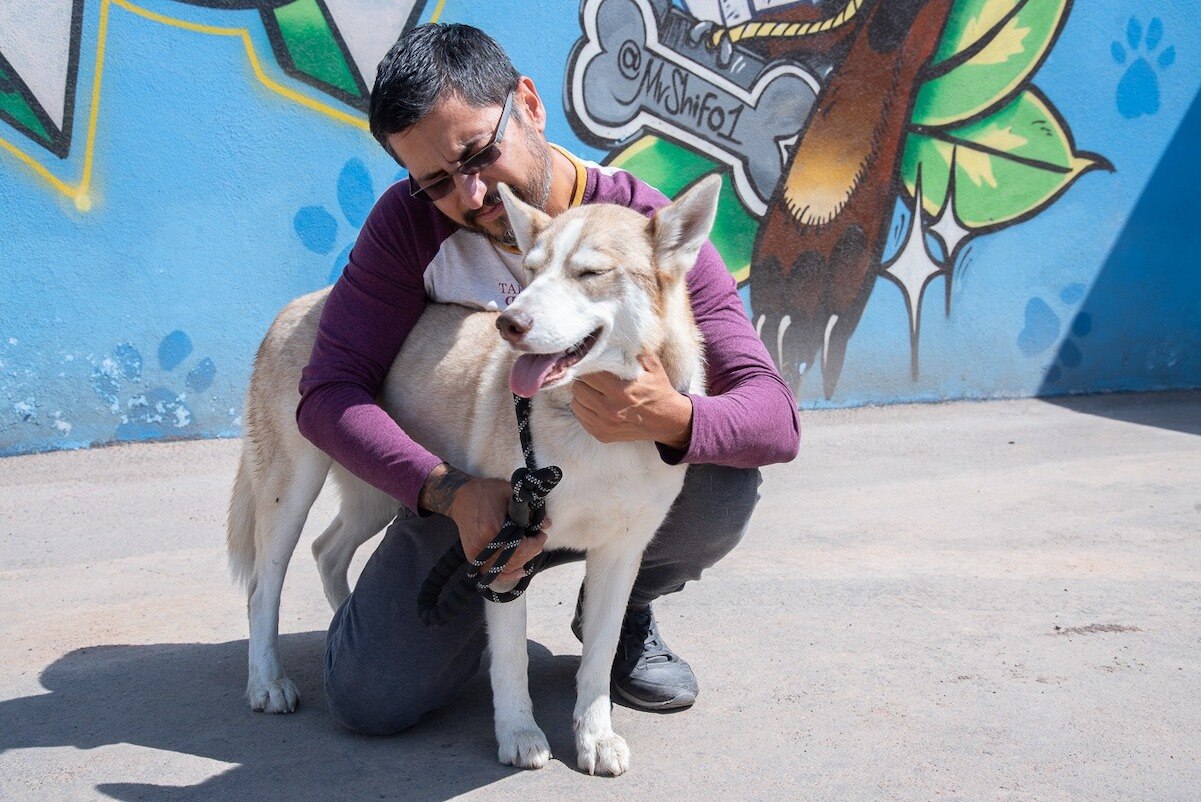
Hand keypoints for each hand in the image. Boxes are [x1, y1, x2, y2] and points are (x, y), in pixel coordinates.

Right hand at [420, 465, 547, 580]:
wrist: (459, 496)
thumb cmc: (485, 492)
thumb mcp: (510, 494)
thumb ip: (528, 509)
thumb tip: (547, 524)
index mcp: (493, 530)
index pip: (521, 548)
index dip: (536, 543)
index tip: (541, 533)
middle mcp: (484, 546)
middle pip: (515, 560)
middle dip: (531, 551)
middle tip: (538, 540)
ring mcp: (477, 554)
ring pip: (506, 568)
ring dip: (522, 561)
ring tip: (531, 550)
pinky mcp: (473, 556)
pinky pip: (492, 572)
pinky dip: (507, 574)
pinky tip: (520, 571)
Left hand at [570, 352, 693, 448]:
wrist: (667, 420)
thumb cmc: (658, 389)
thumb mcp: (652, 365)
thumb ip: (632, 351)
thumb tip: (613, 338)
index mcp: (620, 390)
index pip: (588, 373)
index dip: (589, 365)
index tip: (593, 363)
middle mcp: (610, 409)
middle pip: (578, 387)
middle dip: (584, 379)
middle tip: (594, 376)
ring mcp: (604, 424)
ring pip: (576, 402)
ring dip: (582, 394)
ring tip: (594, 390)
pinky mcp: (601, 434)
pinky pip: (580, 417)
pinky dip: (584, 408)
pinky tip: (596, 403)